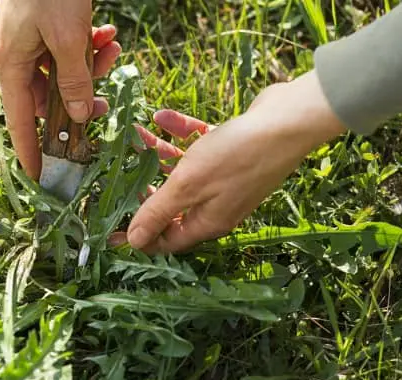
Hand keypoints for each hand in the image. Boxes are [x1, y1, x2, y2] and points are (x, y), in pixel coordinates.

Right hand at [0, 0, 121, 179]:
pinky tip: (106, 33)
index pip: (19, 122)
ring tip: (110, 48)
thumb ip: (73, 81)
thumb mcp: (68, 39)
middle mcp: (16, 59)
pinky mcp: (43, 30)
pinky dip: (88, 47)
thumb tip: (77, 115)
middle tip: (104, 101)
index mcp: (10, 66)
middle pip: (47, 99)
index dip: (29, 151)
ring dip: (90, 67)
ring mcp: (29, 44)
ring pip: (63, 75)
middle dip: (79, 98)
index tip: (38, 177)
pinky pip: (66, 52)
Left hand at [120, 70, 346, 253]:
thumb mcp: (188, 186)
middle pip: (172, 205)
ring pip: (183, 172)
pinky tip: (161, 116)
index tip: (113, 226)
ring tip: (136, 136)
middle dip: (146, 189)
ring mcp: (226, 178)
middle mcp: (217, 204)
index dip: (140, 235)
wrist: (289, 120)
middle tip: (122, 175)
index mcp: (207, 221)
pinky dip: (181, 133)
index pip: (167, 239)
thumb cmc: (237, 156)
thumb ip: (159, 211)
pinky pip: (199, 145)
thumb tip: (134, 242)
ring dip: (159, 154)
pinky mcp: (232, 150)